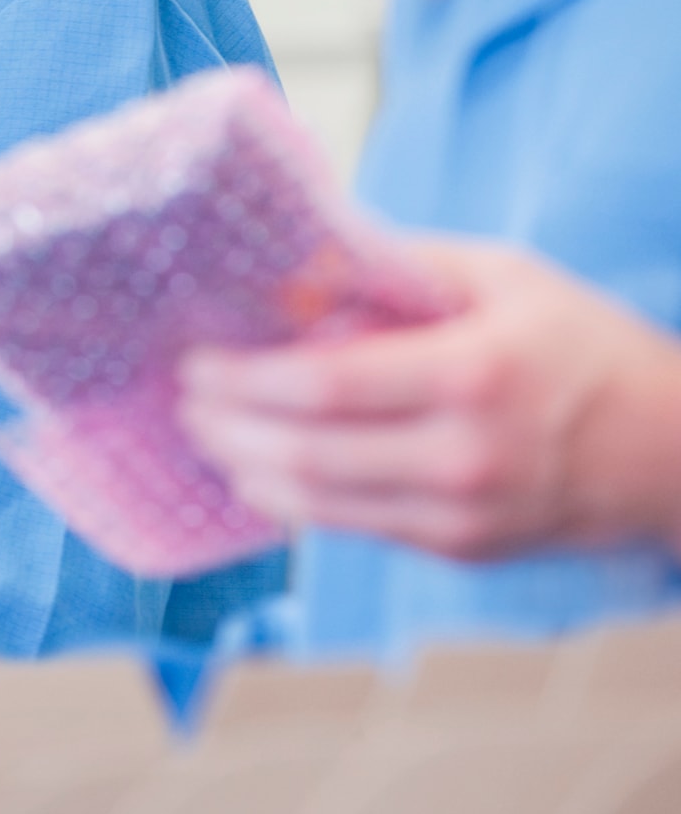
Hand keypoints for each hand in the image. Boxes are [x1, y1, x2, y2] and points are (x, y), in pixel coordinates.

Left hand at [179, 238, 680, 563]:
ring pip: (315, 504)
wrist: (671, 450)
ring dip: (243, 469)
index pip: (322, 384)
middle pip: (303, 452)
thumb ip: (393, 268)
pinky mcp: (458, 548)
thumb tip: (294, 265)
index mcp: (470, 375)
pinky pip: (350, 527)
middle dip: (225, 426)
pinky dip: (291, 501)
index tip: (195, 360)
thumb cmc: (579, 347)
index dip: (242, 377)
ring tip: (205, 434)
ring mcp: (460, 514)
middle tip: (183, 399)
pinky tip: (259, 472)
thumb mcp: (499, 278)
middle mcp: (462, 455)